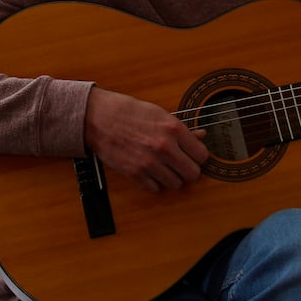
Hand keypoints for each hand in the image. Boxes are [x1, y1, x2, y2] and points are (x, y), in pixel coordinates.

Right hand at [83, 88, 208, 192]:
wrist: (98, 118)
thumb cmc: (128, 112)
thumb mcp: (159, 113)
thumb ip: (182, 128)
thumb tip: (200, 136)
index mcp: (173, 128)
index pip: (202, 155)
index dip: (198, 156)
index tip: (192, 155)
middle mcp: (164, 147)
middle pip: (193, 174)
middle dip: (188, 170)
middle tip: (181, 164)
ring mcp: (149, 163)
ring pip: (176, 184)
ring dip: (172, 177)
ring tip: (164, 167)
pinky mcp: (135, 174)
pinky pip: (156, 189)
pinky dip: (155, 183)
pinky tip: (150, 171)